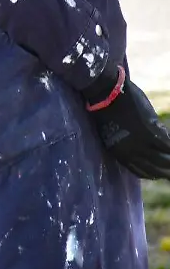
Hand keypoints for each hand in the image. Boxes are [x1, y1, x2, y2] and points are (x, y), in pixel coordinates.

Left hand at [86, 65, 169, 179]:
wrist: (105, 95)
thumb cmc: (107, 110)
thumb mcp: (114, 133)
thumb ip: (126, 142)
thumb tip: (141, 146)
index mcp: (119, 153)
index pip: (140, 171)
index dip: (152, 173)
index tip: (160, 174)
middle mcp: (130, 152)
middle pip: (154, 168)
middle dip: (166, 170)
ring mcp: (141, 143)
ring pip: (164, 158)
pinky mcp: (150, 132)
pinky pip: (167, 144)